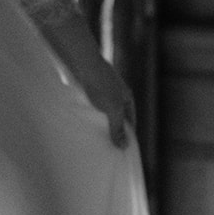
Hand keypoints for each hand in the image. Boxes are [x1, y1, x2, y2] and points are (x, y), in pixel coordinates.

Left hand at [40, 2, 136, 147]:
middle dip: (112, 131)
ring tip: (93, 140)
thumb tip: (124, 147)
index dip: (127, 135)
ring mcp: (102, 92)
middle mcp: (116, 94)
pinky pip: (90, 108)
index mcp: (127, 98)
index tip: (121, 151)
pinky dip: (88, 117)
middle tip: (106, 149)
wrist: (83, 63)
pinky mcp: (88, 90)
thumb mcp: (112, 109)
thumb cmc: (101, 85)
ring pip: (102, 113)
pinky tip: (82, 125)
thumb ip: (117, 128)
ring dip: (99, 124)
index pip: (131, 122)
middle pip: (117, 118)